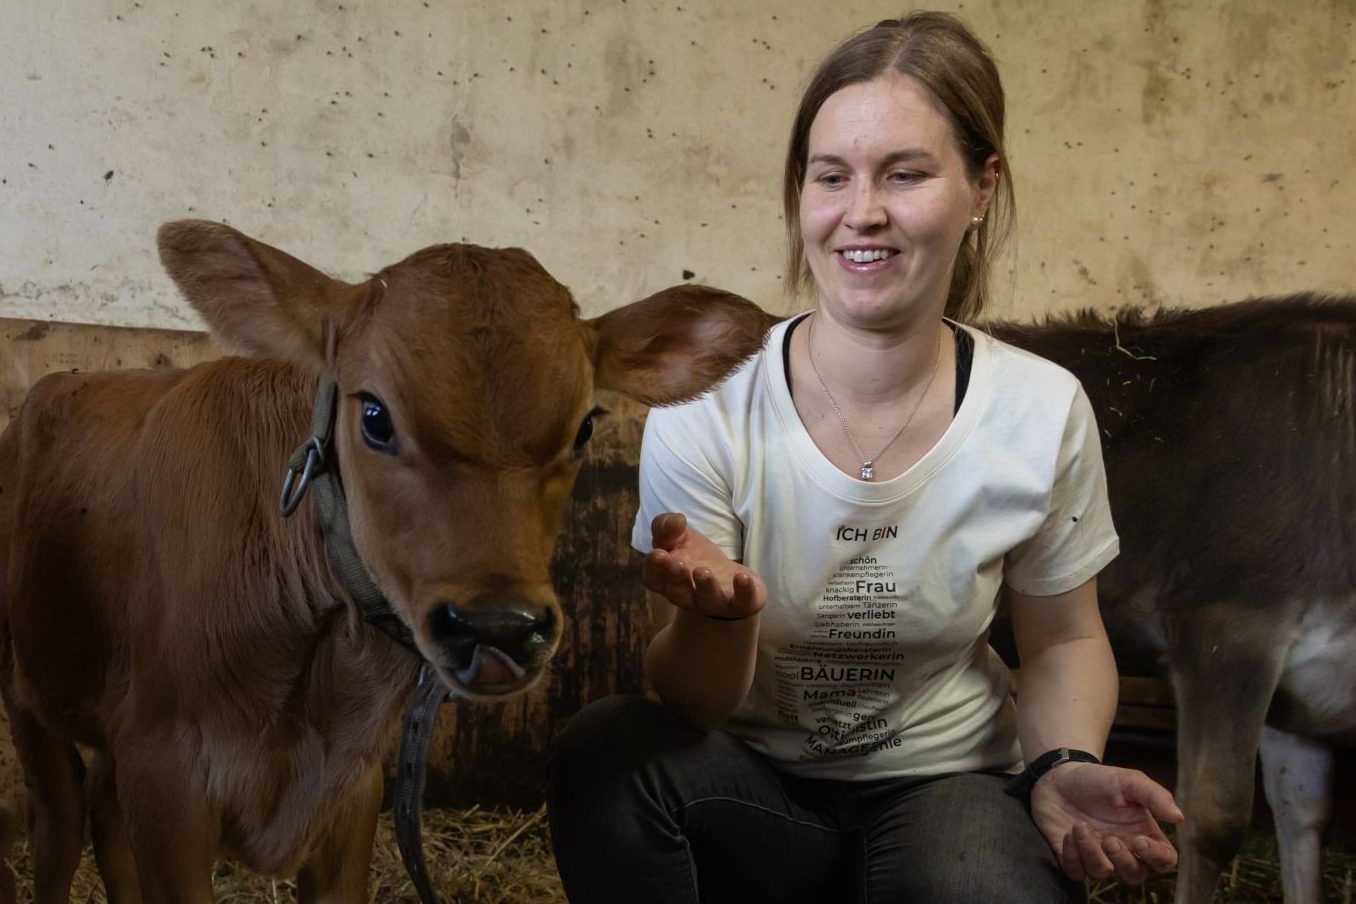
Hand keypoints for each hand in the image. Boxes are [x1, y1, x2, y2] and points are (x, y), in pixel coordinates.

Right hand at [643, 513, 765, 620]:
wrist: (731, 581)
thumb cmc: (697, 558)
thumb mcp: (680, 537)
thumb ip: (668, 527)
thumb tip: (676, 520)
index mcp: (668, 583)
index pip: (655, 580)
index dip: (655, 568)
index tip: (659, 553)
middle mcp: (689, 597)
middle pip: (677, 594)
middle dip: (676, 578)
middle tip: (677, 563)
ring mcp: (716, 603)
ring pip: (708, 600)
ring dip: (706, 587)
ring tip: (703, 571)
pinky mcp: (742, 603)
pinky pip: (743, 602)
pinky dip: (744, 591)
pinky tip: (742, 577)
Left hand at [1030, 762, 1182, 883]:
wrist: (1059, 777)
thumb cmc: (1099, 779)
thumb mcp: (1128, 780)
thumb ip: (1154, 796)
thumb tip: (1179, 817)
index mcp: (1143, 833)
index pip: (1164, 860)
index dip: (1156, 857)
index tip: (1140, 841)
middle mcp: (1123, 850)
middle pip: (1135, 875)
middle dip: (1123, 861)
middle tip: (1109, 839)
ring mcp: (1097, 856)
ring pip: (1103, 874)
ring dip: (1091, 853)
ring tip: (1079, 826)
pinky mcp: (1072, 857)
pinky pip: (1076, 872)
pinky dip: (1072, 857)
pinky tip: (1068, 834)